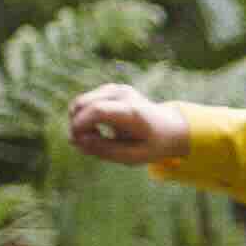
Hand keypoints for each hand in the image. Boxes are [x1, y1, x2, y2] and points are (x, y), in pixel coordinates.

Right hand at [64, 82, 187, 165]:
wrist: (170, 127)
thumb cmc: (151, 144)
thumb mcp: (132, 156)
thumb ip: (105, 150)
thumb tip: (77, 139)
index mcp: (133, 112)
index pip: (97, 110)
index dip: (80, 125)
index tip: (76, 141)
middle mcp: (123, 94)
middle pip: (83, 103)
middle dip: (75, 125)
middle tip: (83, 145)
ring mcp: (116, 89)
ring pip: (80, 102)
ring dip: (78, 122)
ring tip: (95, 138)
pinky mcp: (110, 89)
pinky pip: (85, 102)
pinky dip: (84, 117)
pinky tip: (96, 130)